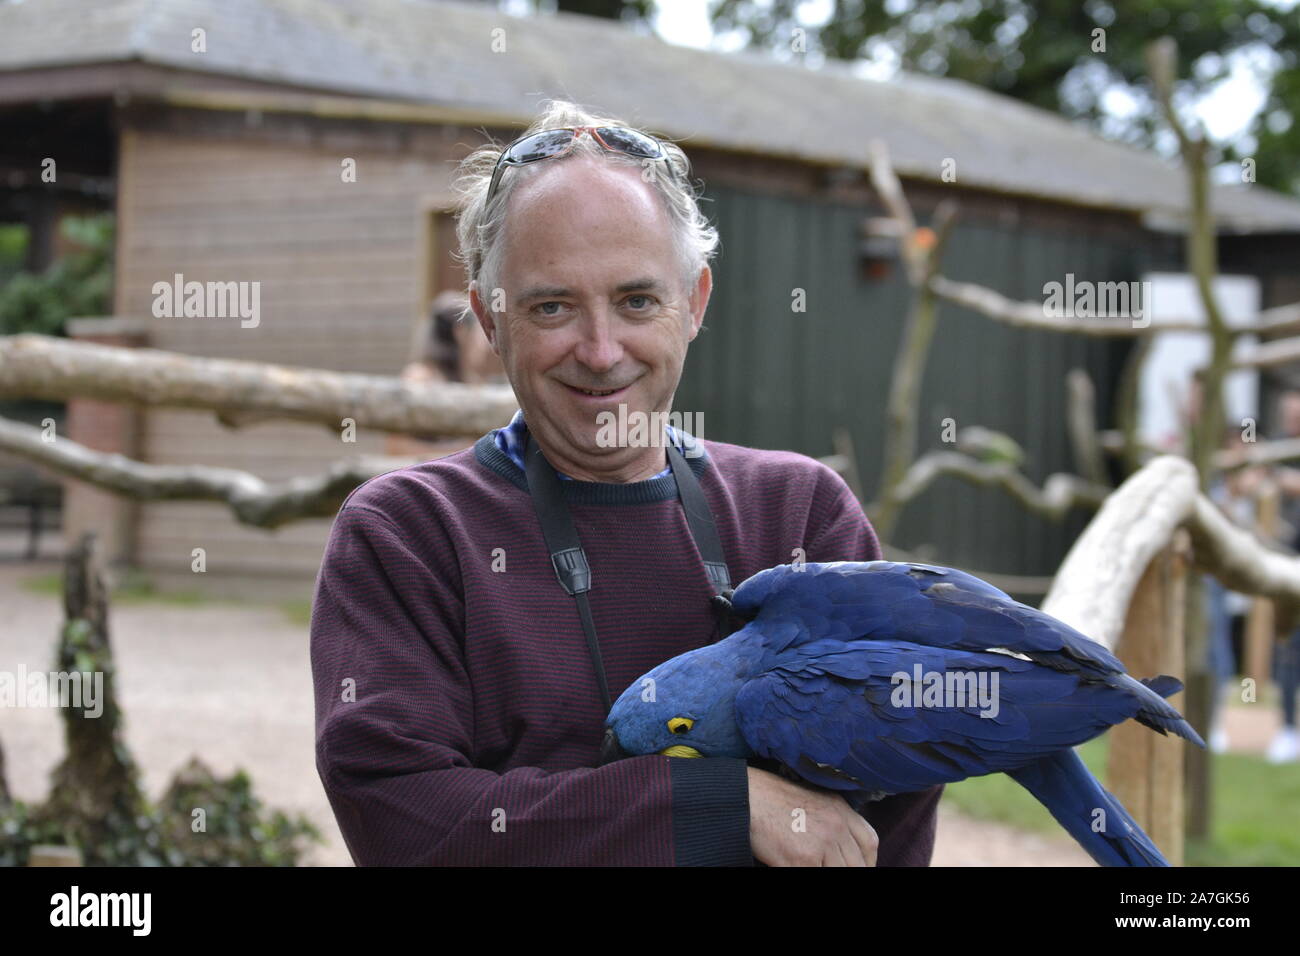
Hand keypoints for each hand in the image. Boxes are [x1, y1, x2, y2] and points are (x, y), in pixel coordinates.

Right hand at [746, 766, 877, 865]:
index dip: (868, 862)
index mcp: (840, 809)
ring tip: (808, 865)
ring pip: (838, 873)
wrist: (745, 797)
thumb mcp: (813, 801)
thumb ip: (833, 821)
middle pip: (857, 865)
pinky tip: (794, 867)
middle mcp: (835, 826)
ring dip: (824, 871)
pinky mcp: (802, 860)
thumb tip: (840, 851)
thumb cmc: (771, 799)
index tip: (860, 868)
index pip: (870, 842)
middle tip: (828, 868)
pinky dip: (805, 873)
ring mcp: (820, 844)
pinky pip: (814, 876)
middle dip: (848, 871)